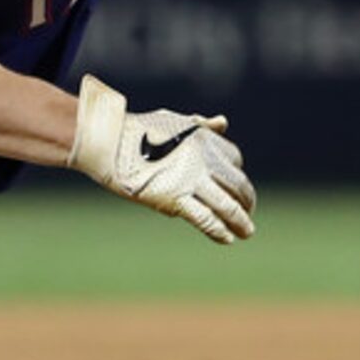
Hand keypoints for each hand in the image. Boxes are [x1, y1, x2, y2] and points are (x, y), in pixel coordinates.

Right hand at [66, 74, 256, 243]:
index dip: (237, 174)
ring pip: (227, 205)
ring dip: (240, 221)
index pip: (234, 158)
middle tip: (248, 212)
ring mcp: (191, 180)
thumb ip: (201, 125)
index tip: (236, 186)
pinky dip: (219, 230)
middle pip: (237, 184)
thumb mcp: (175, 121)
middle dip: (246, 200)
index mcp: (205, 139)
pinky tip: (227, 238)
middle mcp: (204, 159)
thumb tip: (223, 122)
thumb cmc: (138, 130)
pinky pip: (205, 219)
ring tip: (246, 232)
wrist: (111, 141)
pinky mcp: (175, 198)